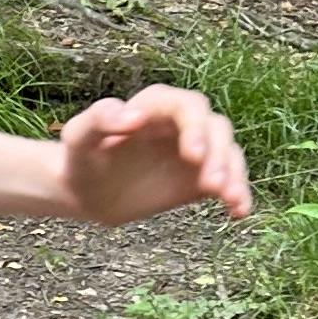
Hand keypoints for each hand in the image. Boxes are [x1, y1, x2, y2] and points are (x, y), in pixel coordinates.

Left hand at [49, 86, 251, 227]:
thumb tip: (130, 116)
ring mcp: (195, 150)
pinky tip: (239, 212)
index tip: (192, 155)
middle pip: (215, 127)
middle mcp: (181, 123)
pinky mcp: (200, 178)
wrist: (87, 191)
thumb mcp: (78, 138)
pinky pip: (228, 180)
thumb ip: (98, 120)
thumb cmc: (81, 159)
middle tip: (211, 183)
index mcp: (154, 106)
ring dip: (233, 174)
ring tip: (230, 199)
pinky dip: (237, 193)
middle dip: (218, 153)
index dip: (195, 127)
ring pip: (227, 152)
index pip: (185, 106)